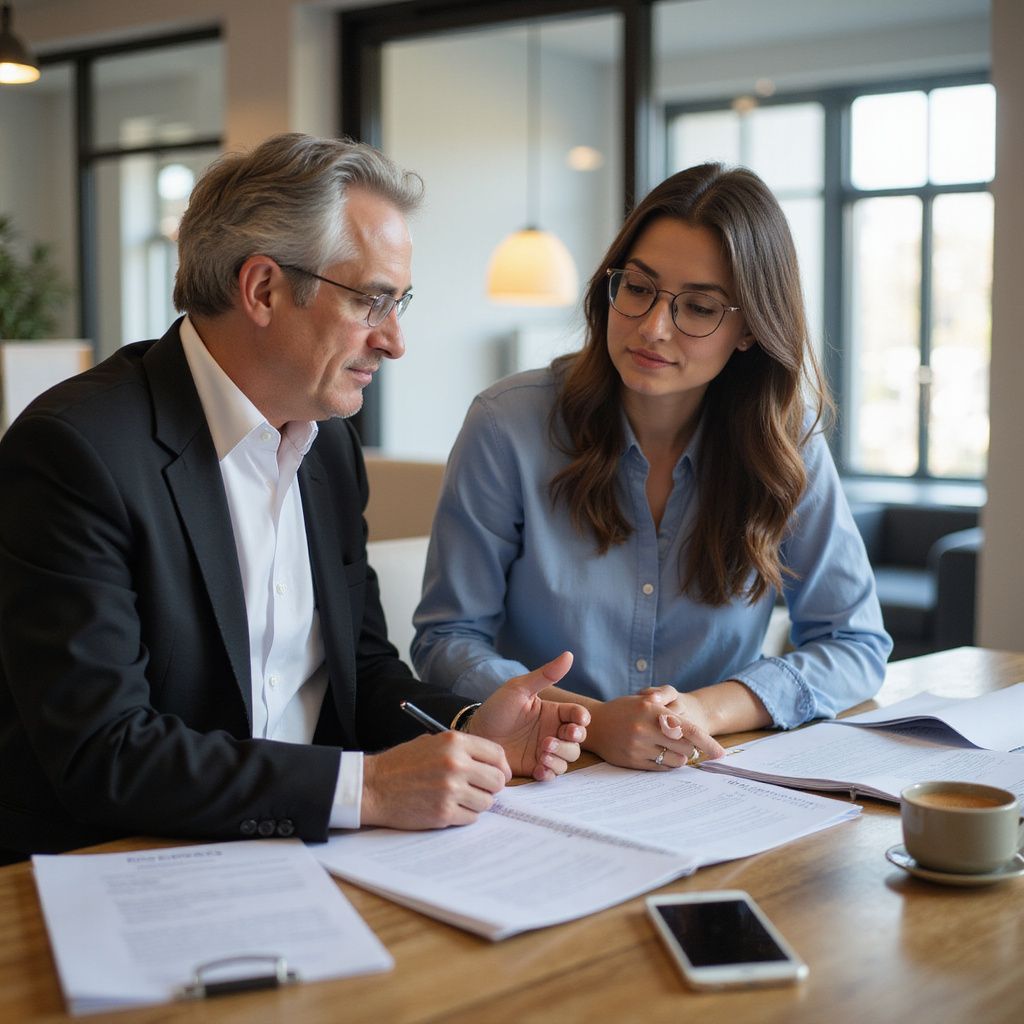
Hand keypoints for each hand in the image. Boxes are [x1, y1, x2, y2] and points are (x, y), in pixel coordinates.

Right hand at [361, 731, 510, 828]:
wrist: (373, 786)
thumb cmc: (401, 764)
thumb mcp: (432, 742)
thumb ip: (462, 750)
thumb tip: (492, 763)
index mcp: (454, 742)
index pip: (497, 754)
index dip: (501, 767)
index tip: (499, 774)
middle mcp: (456, 764)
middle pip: (497, 780)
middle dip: (492, 787)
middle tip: (481, 789)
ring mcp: (450, 790)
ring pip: (487, 802)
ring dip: (477, 803)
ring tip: (461, 798)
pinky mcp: (443, 813)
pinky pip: (471, 818)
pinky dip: (465, 815)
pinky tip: (450, 808)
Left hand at [468, 651, 588, 780]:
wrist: (476, 734)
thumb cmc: (497, 708)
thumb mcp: (519, 689)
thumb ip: (545, 675)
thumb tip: (569, 654)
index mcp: (552, 712)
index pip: (577, 715)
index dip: (582, 718)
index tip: (578, 720)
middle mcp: (552, 731)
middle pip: (577, 739)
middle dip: (572, 740)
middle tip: (552, 739)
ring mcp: (545, 750)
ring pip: (568, 757)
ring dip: (560, 756)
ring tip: (542, 752)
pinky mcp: (535, 767)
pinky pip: (553, 773)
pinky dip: (550, 772)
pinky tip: (540, 767)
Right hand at [582, 685, 723, 769]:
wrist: (594, 724)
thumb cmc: (624, 711)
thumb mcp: (645, 703)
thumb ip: (669, 716)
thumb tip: (694, 737)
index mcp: (651, 710)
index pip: (688, 729)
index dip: (708, 743)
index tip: (721, 753)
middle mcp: (645, 728)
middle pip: (686, 747)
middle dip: (691, 747)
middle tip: (686, 744)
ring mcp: (638, 746)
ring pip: (675, 760)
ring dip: (679, 757)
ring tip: (668, 748)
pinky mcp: (632, 760)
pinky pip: (661, 768)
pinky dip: (666, 763)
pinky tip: (658, 754)